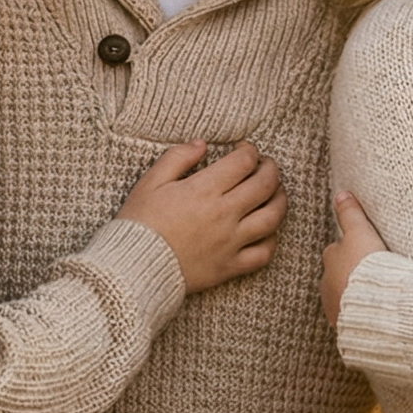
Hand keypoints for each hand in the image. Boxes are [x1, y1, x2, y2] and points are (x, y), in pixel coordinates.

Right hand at [118, 140, 284, 292]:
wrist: (132, 268)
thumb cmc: (139, 223)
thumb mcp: (150, 182)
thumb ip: (177, 157)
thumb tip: (202, 144)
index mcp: (204, 190)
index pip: (243, 162)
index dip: (250, 150)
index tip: (245, 149)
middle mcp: (223, 214)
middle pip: (265, 185)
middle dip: (271, 169)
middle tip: (267, 165)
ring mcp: (230, 242)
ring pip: (272, 218)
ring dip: (280, 200)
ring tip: (277, 192)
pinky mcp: (229, 266)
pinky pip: (263, 253)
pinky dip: (272, 240)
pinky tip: (268, 230)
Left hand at [320, 192, 387, 324]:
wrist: (377, 305)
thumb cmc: (369, 266)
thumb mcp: (362, 233)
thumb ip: (351, 214)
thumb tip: (341, 194)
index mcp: (331, 259)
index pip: (336, 250)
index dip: (352, 250)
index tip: (366, 252)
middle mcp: (328, 284)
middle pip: (338, 276)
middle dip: (350, 275)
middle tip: (373, 274)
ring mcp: (335, 308)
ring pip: (344, 298)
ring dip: (356, 296)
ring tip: (378, 295)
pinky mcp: (347, 327)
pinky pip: (354, 319)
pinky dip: (363, 315)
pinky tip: (378, 314)